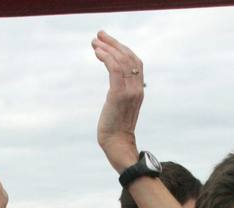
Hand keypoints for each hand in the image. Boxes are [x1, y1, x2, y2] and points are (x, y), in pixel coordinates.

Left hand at [91, 31, 143, 172]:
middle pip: (129, 57)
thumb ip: (121, 94)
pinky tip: (97, 52)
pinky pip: (114, 68)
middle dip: (113, 43)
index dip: (123, 49)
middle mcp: (136, 89)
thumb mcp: (120, 108)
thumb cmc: (116, 130)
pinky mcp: (118, 94)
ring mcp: (129, 91)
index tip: (109, 42)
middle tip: (99, 35)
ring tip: (94, 42)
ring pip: (121, 60)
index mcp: (138, 91)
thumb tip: (115, 87)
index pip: (135, 62)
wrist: (118, 145)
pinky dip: (106, 57)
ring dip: (107, 48)